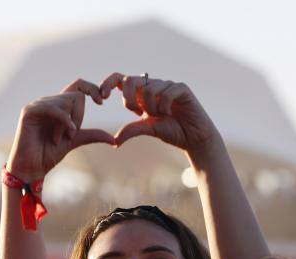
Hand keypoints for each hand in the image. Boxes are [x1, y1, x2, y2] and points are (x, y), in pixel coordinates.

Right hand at [6, 79, 115, 179]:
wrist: (32, 167)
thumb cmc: (49, 154)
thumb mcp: (75, 141)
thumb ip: (92, 135)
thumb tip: (114, 139)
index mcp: (59, 106)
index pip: (78, 86)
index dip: (92, 89)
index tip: (101, 102)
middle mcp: (48, 101)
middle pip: (76, 95)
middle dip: (79, 116)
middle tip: (70, 135)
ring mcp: (38, 105)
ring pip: (67, 102)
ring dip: (69, 123)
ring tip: (58, 139)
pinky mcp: (30, 111)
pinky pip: (55, 108)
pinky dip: (64, 121)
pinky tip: (64, 134)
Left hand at [100, 73, 218, 152]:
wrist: (194, 138)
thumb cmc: (171, 132)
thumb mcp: (148, 130)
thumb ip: (131, 130)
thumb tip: (114, 141)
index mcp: (141, 94)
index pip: (121, 79)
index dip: (108, 83)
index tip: (102, 97)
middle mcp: (153, 86)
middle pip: (130, 81)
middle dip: (130, 100)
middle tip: (139, 114)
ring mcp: (167, 85)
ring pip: (148, 90)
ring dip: (152, 108)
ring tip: (162, 117)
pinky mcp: (181, 88)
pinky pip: (166, 92)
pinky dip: (165, 106)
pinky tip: (171, 114)